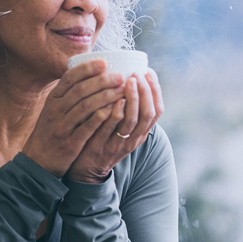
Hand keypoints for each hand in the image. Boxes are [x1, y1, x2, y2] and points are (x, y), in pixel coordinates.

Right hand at [22, 60, 125, 177]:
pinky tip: (112, 111)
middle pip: (80, 90)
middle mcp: (56, 110)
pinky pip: (86, 128)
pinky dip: (99, 118)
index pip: (69, 78)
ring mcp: (62, 126)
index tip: (104, 62)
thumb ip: (68, 93)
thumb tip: (88, 73)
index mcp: (53, 99)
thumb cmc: (52, 130)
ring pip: (84, 107)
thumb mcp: (54, 109)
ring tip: (122, 91)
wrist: (38, 160)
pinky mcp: (69, 142)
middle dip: (102, 81)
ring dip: (105, 97)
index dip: (87, 69)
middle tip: (120, 76)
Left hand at [65, 69, 164, 183]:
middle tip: (138, 74)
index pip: (157, 110)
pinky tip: (116, 100)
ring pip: (133, 120)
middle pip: (148, 113)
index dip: (155, 90)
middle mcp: (134, 138)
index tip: (149, 72)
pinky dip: (116, 114)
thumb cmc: (104, 139)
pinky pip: (112, 129)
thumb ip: (127, 109)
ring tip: (129, 81)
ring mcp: (119, 143)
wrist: (86, 169)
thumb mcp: (122, 127)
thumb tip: (129, 77)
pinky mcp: (103, 147)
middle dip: (146, 91)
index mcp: (141, 131)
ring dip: (133, 99)